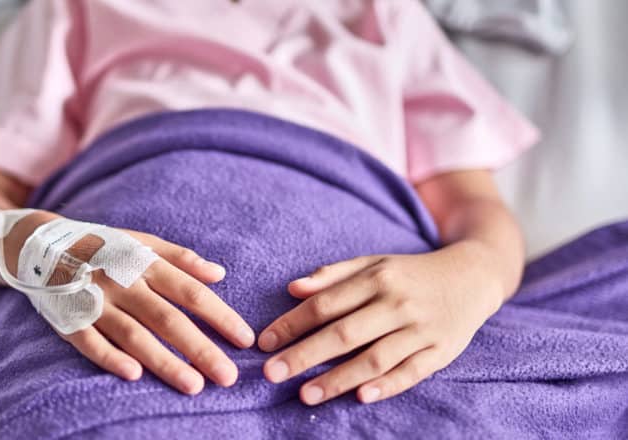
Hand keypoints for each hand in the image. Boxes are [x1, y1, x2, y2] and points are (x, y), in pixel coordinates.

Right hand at [5, 213, 255, 394]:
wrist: (42, 245)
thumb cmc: (104, 246)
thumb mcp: (143, 242)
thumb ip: (182, 258)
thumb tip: (220, 273)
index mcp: (145, 263)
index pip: (191, 293)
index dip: (220, 316)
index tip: (245, 339)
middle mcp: (124, 283)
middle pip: (168, 319)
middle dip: (201, 349)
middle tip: (228, 377)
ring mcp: (96, 302)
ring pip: (135, 336)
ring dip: (165, 362)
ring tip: (194, 386)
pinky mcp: (70, 319)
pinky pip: (91, 342)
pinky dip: (110, 358)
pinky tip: (134, 376)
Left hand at [258, 243, 504, 404]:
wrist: (472, 276)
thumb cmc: (409, 273)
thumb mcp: (373, 263)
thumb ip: (332, 275)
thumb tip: (292, 288)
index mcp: (377, 278)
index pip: (325, 304)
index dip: (292, 324)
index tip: (264, 342)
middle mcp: (397, 303)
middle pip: (344, 333)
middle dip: (304, 355)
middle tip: (271, 373)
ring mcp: (421, 329)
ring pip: (375, 357)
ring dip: (338, 378)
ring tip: (304, 394)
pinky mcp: (441, 351)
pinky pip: (411, 372)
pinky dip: (387, 386)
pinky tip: (360, 396)